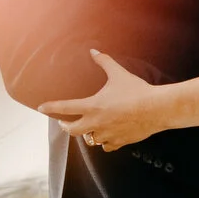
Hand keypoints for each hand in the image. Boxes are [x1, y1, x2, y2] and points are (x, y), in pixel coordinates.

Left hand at [41, 50, 170, 150]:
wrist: (156, 108)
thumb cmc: (137, 91)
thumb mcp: (118, 73)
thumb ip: (104, 62)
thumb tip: (94, 51)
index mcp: (92, 106)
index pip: (64, 108)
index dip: (50, 108)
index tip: (41, 108)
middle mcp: (96, 123)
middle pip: (72, 131)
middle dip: (65, 126)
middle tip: (63, 122)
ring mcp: (107, 134)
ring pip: (89, 140)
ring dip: (87, 134)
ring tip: (88, 128)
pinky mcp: (119, 142)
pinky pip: (106, 146)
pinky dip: (104, 142)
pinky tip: (107, 136)